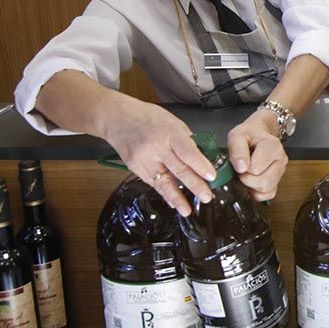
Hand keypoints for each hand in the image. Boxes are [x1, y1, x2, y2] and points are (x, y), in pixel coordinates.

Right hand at [101, 99, 215, 216]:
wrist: (117, 119)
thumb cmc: (147, 117)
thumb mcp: (173, 122)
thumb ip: (187, 140)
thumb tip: (202, 158)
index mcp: (168, 132)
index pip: (187, 151)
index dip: (200, 165)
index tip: (211, 176)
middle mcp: (155, 147)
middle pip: (178, 169)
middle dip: (194, 185)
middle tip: (206, 196)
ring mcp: (143, 159)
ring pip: (163, 181)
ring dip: (177, 198)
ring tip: (187, 210)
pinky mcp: (135, 168)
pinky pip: (153, 183)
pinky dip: (164, 193)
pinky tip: (173, 201)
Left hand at [226, 110, 288, 202]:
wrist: (257, 134)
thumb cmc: (248, 135)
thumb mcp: (237, 136)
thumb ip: (237, 150)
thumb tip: (241, 167)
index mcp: (273, 146)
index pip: (256, 168)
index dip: (243, 167)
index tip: (240, 161)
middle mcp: (281, 159)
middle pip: (265, 182)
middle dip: (248, 180)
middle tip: (241, 170)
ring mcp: (281, 171)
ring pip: (267, 190)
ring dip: (252, 186)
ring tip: (246, 174)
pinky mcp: (278, 181)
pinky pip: (269, 194)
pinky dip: (258, 192)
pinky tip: (252, 182)